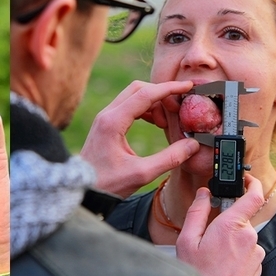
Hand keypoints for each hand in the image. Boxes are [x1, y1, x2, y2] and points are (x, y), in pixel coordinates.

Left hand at [80, 80, 198, 198]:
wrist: (82, 188)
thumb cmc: (107, 183)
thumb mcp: (142, 174)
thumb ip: (169, 158)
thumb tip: (192, 144)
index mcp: (113, 122)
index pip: (145, 94)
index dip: (169, 89)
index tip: (187, 86)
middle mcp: (107, 114)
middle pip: (138, 88)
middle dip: (161, 94)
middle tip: (178, 109)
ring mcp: (105, 117)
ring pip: (133, 96)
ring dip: (153, 102)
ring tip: (166, 123)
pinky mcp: (106, 123)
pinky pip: (128, 106)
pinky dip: (145, 109)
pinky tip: (156, 123)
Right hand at [177, 174, 264, 275]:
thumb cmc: (198, 273)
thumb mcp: (187, 240)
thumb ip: (197, 212)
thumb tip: (203, 193)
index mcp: (231, 226)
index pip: (252, 197)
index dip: (252, 183)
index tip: (246, 179)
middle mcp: (249, 237)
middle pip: (240, 218)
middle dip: (225, 221)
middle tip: (208, 234)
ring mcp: (256, 253)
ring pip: (243, 235)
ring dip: (229, 238)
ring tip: (213, 254)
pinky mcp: (258, 265)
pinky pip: (247, 250)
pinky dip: (235, 252)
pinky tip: (221, 262)